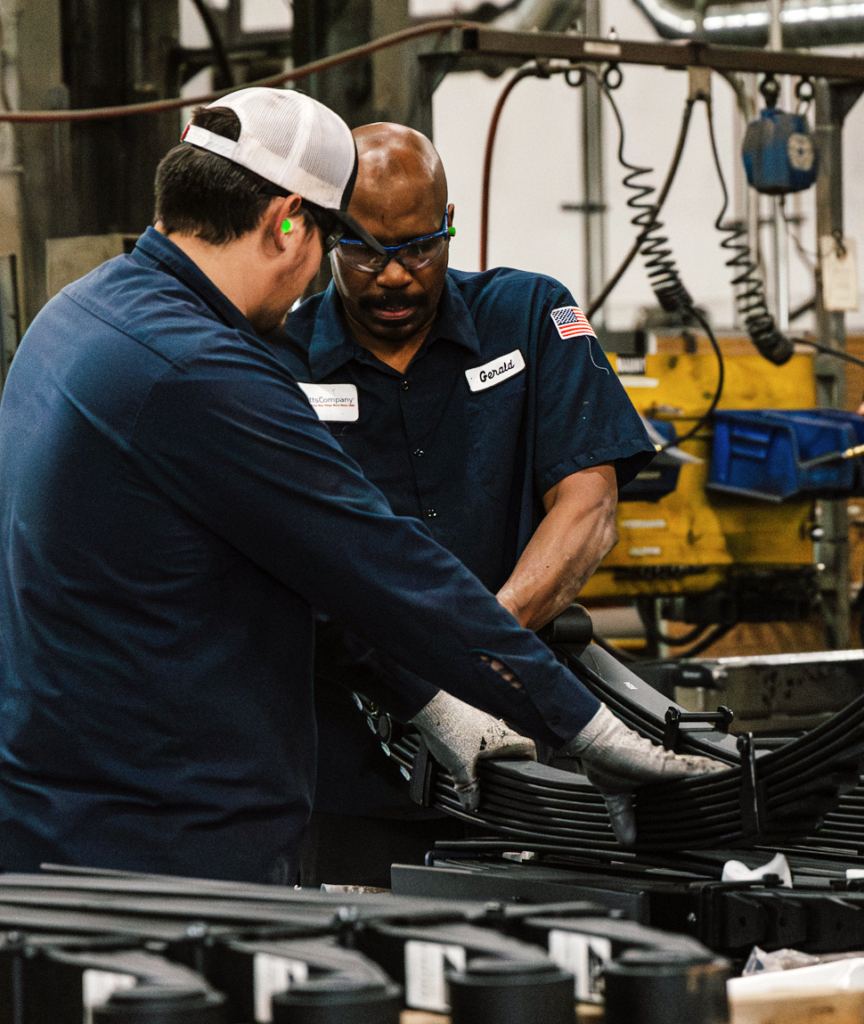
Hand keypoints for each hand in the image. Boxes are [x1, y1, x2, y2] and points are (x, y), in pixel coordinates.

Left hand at [410, 691, 536, 811]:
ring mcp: (481, 719)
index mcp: (501, 739)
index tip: (530, 770)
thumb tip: (472, 805)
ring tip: (483, 765)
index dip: (533, 759)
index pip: (528, 745)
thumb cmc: (450, 733)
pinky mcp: (467, 716)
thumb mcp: (460, 768)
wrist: (429, 707)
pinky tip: (465, 752)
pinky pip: (480, 732)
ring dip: (493, 750)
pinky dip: (478, 743)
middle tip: (505, 773)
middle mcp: (495, 727)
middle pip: (513, 741)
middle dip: (511, 758)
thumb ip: (468, 788)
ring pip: (496, 736)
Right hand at [564, 704, 727, 845]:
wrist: (597, 743)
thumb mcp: (615, 796)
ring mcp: (669, 765)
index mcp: (654, 777)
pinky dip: (712, 770)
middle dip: (714, 788)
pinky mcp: (668, 763)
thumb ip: (622, 816)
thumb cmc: (603, 759)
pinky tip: (727, 774)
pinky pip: (695, 767)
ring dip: (719, 778)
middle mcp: (665, 770)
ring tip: (741, 785)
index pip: (681, 790)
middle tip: (737, 799)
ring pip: (700, 773)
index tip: (710, 806)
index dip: (695, 797)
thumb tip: (625, 839)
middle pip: (696, 782)